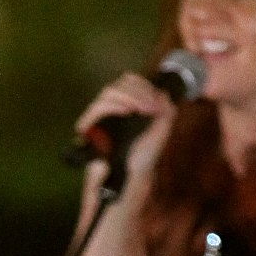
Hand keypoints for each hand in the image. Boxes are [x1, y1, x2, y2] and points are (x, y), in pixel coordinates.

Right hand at [72, 71, 178, 186]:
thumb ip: (166, 106)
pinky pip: (95, 109)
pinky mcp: (90, 128)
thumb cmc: (146, 152)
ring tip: (139, 109)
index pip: (128, 81)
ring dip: (126, 97)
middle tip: (149, 107)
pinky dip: (110, 106)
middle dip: (136, 92)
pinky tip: (124, 112)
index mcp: (127, 104)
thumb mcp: (164, 126)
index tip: (154, 101)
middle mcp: (112, 108)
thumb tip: (159, 92)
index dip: (141, 85)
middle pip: (117, 84)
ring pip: (107, 93)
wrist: (136, 174)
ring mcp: (100, 117)